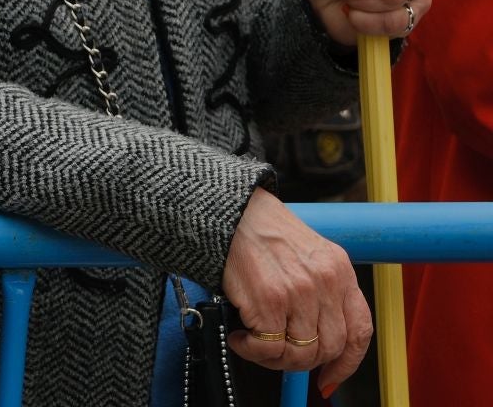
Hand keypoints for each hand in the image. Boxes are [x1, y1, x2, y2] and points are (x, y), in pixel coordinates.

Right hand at [222, 189, 370, 396]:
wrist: (227, 209)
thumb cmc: (260, 228)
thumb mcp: (306, 252)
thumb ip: (320, 289)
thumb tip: (315, 337)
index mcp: (340, 270)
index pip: (359, 330)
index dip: (347, 363)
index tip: (329, 377)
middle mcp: (325, 282)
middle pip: (329, 348)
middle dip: (300, 361)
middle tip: (275, 353)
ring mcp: (299, 292)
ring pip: (300, 354)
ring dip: (273, 358)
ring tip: (252, 343)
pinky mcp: (269, 300)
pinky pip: (268, 347)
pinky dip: (251, 350)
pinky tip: (240, 337)